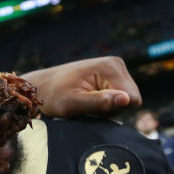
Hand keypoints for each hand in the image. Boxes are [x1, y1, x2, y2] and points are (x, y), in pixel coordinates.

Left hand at [22, 56, 141, 117]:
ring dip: (106, 108)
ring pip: (124, 100)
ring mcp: (114, 69)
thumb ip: (99, 102)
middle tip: (85, 106)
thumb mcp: (72, 104)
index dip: (114, 110)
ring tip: (84, 102)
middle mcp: (116, 64)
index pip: (133, 99)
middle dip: (110, 109)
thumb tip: (126, 99)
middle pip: (130, 99)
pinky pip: (118, 97)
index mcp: (110, 67)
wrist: (41, 87)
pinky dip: (103, 104)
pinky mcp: (110, 76)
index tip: (92, 107)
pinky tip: (87, 99)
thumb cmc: (52, 96)